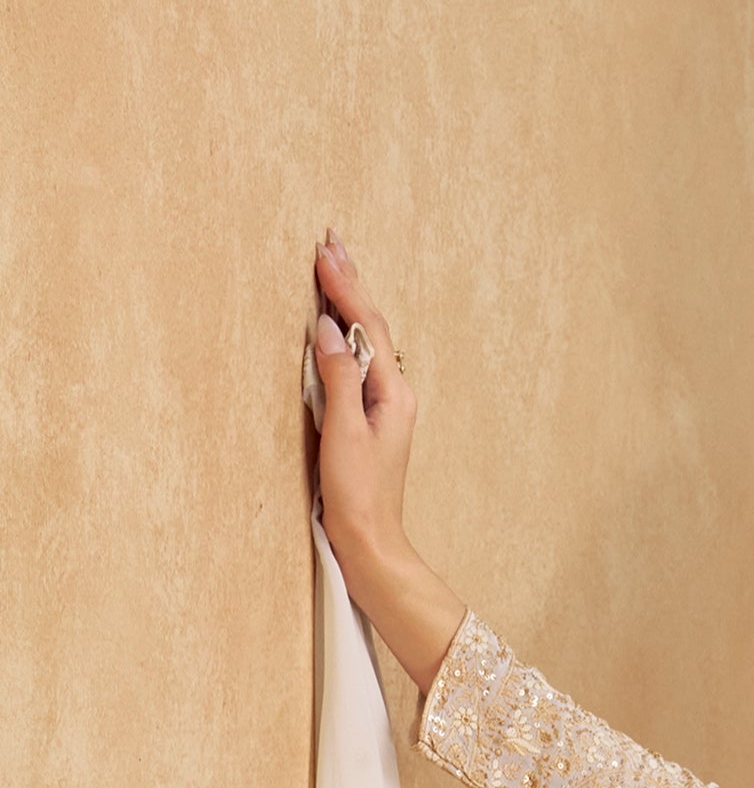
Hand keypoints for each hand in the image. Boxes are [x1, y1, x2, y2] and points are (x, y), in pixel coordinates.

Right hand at [309, 237, 465, 690]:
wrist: (372, 544)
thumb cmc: (359, 497)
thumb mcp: (344, 433)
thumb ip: (338, 376)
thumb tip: (325, 327)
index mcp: (392, 394)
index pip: (365, 325)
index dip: (344, 286)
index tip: (325, 249)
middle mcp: (393, 396)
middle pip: (370, 327)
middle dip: (349, 284)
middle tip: (329, 243)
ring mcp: (383, 408)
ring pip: (365, 342)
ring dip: (347, 303)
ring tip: (332, 268)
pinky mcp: (368, 421)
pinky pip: (357, 363)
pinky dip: (344, 334)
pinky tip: (334, 325)